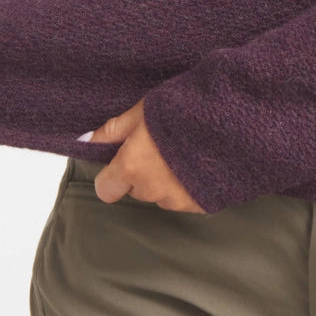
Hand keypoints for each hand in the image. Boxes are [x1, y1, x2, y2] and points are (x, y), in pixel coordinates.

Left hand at [83, 97, 205, 213]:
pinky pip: (184, 199)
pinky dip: (187, 185)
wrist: (230, 122)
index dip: (111, 176)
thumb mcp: (142, 111)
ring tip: (183, 152)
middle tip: (159, 146)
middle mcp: (151, 190)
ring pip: (160, 194)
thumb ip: (113, 130)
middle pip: (136, 189)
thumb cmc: (182, 110)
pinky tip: (199, 162)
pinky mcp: (200, 205)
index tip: (120, 161)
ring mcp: (177, 201)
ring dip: (165, 180)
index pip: (106, 189)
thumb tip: (85, 141)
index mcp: (132, 167)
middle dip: (142, 173)